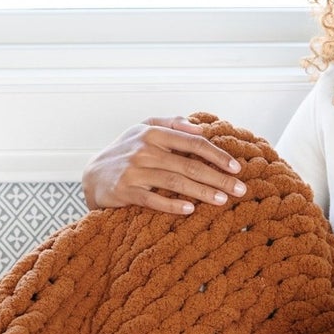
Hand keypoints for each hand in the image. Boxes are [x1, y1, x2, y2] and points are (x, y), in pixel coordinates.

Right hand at [82, 117, 247, 213]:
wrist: (93, 174)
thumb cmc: (126, 151)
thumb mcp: (144, 129)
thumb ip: (172, 124)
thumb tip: (200, 127)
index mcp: (153, 132)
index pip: (193, 143)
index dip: (217, 155)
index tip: (236, 167)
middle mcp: (144, 150)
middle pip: (189, 165)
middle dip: (218, 178)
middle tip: (240, 189)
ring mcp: (134, 171)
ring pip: (175, 182)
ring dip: (202, 192)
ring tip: (223, 200)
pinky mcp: (125, 191)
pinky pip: (153, 200)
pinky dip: (172, 205)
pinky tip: (191, 209)